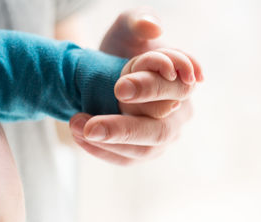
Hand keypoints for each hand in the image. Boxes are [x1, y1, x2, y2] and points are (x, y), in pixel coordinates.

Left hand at [69, 8, 202, 164]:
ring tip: (77, 125)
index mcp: (183, 81)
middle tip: (90, 126)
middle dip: (126, 128)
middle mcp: (180, 112)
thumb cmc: (123, 52)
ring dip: (109, 142)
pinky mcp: (146, 150)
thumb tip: (152, 27)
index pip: (176, 89)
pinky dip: (103, 151)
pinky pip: (127, 159)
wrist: (110, 75)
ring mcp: (165, 135)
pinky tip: (79, 136)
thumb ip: (137, 22)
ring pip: (145, 150)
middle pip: (162, 129)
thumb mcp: (126, 31)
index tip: (119, 86)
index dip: (150, 89)